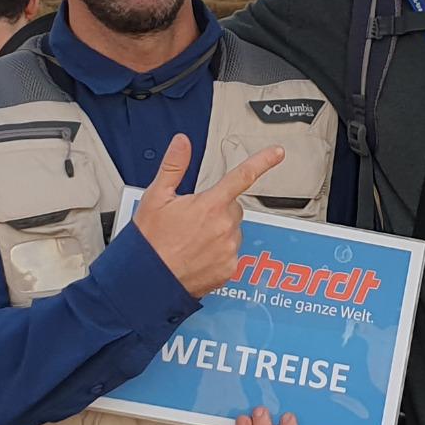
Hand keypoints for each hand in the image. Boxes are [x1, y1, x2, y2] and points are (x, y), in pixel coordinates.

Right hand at [133, 134, 280, 297]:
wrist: (148, 281)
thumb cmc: (150, 241)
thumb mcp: (155, 197)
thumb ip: (174, 166)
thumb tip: (182, 143)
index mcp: (210, 205)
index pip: (243, 176)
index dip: (263, 161)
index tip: (277, 153)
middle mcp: (224, 227)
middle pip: (233, 207)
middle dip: (217, 208)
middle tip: (193, 218)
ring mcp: (229, 250)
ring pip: (233, 230)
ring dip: (218, 231)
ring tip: (192, 239)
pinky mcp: (229, 269)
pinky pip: (231, 253)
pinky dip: (218, 252)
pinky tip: (198, 255)